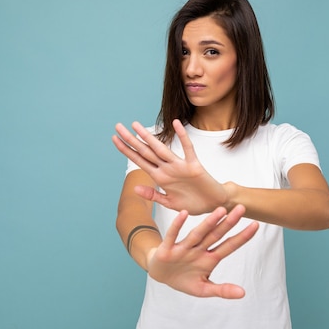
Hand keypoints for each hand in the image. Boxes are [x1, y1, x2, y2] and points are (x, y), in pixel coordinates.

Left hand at [112, 119, 227, 214]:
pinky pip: (188, 149)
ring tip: (135, 125)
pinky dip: (182, 137)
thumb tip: (135, 188)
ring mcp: (179, 166)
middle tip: (117, 126)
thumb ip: (153, 195)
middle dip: (131, 140)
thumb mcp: (170, 202)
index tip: (114, 139)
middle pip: (146, 151)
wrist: (214, 204)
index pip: (139, 160)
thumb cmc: (193, 203)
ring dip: (148, 137)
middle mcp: (167, 169)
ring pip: (161, 149)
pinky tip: (175, 124)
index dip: (126, 150)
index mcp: (160, 177)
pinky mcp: (194, 166)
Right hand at [147, 204, 258, 298]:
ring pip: (198, 234)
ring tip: (220, 211)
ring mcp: (184, 248)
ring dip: (209, 222)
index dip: (242, 237)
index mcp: (209, 259)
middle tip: (242, 208)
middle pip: (216, 235)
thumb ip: (222, 290)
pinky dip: (177, 225)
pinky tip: (184, 214)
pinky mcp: (167, 248)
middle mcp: (198, 249)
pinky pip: (173, 235)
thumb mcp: (203, 289)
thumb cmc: (183, 279)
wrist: (160, 275)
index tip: (256, 225)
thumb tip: (243, 293)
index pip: (229, 246)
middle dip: (228, 223)